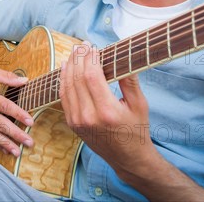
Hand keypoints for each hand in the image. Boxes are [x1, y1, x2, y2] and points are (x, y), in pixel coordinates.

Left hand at [59, 41, 157, 176]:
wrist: (128, 158)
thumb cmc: (137, 129)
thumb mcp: (139, 104)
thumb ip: (130, 80)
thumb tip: (123, 56)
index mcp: (107, 111)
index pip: (92, 76)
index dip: (90, 58)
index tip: (92, 46)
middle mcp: (88, 117)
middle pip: (77, 79)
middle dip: (79, 58)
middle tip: (82, 45)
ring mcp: (77, 121)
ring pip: (67, 86)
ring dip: (69, 66)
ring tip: (74, 52)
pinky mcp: (72, 123)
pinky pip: (64, 97)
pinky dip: (64, 80)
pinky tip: (66, 68)